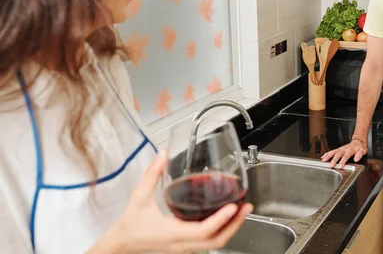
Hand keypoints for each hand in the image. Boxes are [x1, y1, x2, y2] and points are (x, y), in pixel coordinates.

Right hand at [91, 150, 252, 253]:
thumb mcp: (139, 197)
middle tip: (246, 207)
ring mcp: (185, 248)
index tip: (232, 207)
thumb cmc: (130, 224)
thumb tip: (162, 154)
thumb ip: (151, 175)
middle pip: (216, 241)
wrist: (121, 243)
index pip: (203, 231)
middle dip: (234, 225)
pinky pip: (208, 242)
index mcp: (172, 233)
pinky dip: (221, 230)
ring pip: (215, 244)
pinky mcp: (186, 247)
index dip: (220, 220)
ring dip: (230, 228)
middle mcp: (182, 244)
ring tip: (241, 210)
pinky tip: (227, 216)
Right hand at [320, 138, 367, 168]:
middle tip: (331, 166)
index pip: (346, 156)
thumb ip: (360, 154)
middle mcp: (344, 149)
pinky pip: (332, 151)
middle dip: (334, 160)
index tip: (340, 166)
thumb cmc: (360, 147)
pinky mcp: (338, 149)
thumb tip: (356, 159)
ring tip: (323, 160)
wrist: (358, 141)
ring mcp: (340, 149)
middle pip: (338, 154)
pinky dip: (327, 154)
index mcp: (350, 150)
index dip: (343, 161)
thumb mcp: (363, 150)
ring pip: (333, 152)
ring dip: (328, 156)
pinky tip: (323, 157)